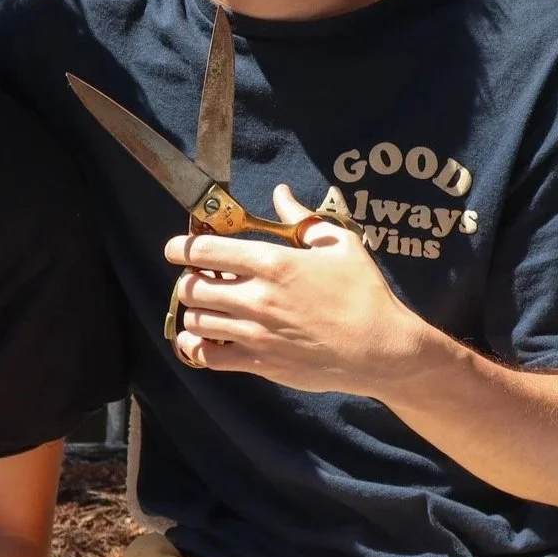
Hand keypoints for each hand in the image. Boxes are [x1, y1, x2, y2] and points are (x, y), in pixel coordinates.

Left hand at [164, 184, 435, 396]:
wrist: (382, 349)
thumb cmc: (364, 293)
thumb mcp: (339, 245)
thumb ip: (301, 218)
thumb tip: (280, 193)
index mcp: (272, 262)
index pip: (205, 249)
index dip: (181, 248)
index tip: (175, 249)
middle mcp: (256, 297)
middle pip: (191, 287)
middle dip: (188, 281)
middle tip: (199, 279)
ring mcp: (255, 333)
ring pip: (196, 322)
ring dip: (194, 312)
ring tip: (205, 307)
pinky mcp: (260, 364)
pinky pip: (209, 358)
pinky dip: (198, 349)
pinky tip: (204, 341)